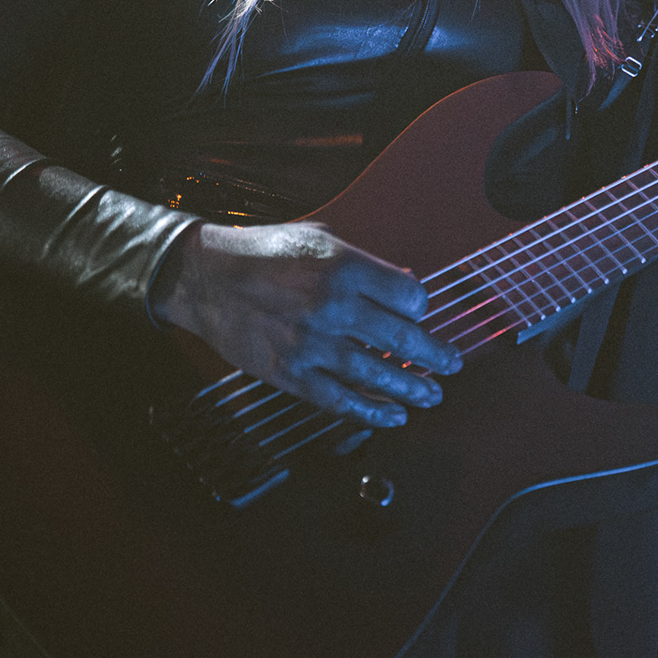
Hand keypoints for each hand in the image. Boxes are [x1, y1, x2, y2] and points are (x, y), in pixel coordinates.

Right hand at [151, 221, 462, 427]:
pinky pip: (339, 400)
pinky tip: (393, 417)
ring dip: (412, 389)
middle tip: (452, 365)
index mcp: (344, 266)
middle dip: (435, 357)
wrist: (205, 277)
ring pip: (377, 375)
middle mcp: (332, 305)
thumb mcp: (322, 240)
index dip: (422, 308)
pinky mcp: (289, 372)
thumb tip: (407, 287)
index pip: (409, 297)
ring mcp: (311, 343)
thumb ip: (367, 265)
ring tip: (432, 395)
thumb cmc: (265, 253)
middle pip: (402, 339)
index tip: (419, 315)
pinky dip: (371, 412)